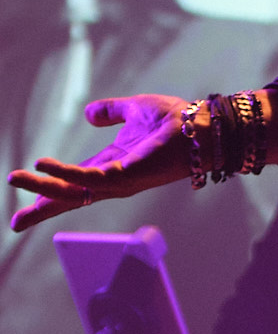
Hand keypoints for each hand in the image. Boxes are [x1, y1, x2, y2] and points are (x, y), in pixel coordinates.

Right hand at [7, 94, 194, 230]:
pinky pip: (87, 178)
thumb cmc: (176, 120)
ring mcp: (119, 182)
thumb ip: (110, 112)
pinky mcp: (126, 176)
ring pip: (72, 192)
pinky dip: (64, 173)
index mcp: (112, 166)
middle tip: (15, 223)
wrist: (202, 125)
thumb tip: (88, 113)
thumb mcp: (133, 110)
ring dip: (42, 187)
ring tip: (16, 178)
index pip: (75, 185)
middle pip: (70, 200)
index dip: (50, 192)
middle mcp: (113, 180)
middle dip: (41, 209)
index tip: (26, 208)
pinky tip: (44, 164)